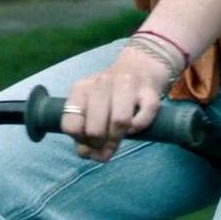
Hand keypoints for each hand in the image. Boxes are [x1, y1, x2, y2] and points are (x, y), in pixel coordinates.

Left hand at [58, 44, 177, 161]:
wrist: (142, 65)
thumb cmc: (112, 92)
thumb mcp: (91, 105)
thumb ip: (84, 129)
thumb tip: (85, 154)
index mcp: (81, 89)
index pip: (71, 125)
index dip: (80, 142)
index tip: (87, 144)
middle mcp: (102, 83)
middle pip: (94, 128)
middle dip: (99, 146)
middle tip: (105, 148)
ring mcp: (127, 85)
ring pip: (119, 122)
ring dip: (118, 139)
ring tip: (118, 141)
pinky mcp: (150, 92)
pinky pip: (142, 119)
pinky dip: (138, 128)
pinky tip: (134, 127)